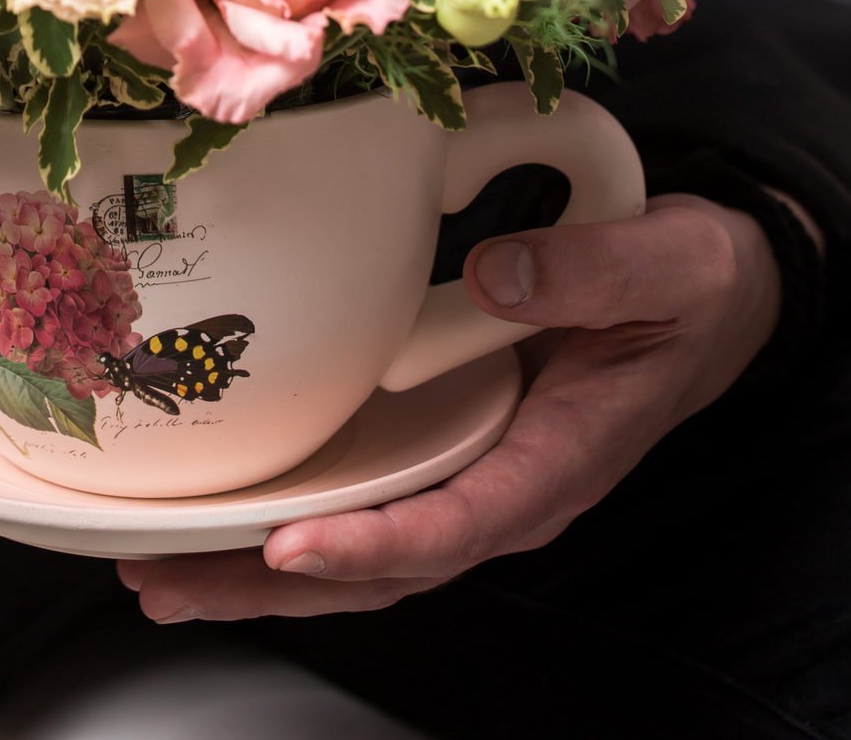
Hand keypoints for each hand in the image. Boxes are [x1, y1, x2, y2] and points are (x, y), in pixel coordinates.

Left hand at [117, 194, 784, 622]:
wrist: (695, 295)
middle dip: (270, 585)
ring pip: (353, 543)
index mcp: (559, 457)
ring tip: (155, 572)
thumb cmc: (682, 288)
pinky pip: (355, 494)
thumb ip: (593, 272)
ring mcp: (462, 467)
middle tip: (164, 583)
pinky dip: (281, 514)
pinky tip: (211, 512)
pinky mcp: (436, 440)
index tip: (292, 548)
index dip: (374, 544)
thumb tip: (496, 276)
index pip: (459, 523)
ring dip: (254, 567)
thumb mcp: (669, 265)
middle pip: (379, 563)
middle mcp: (501, 482)